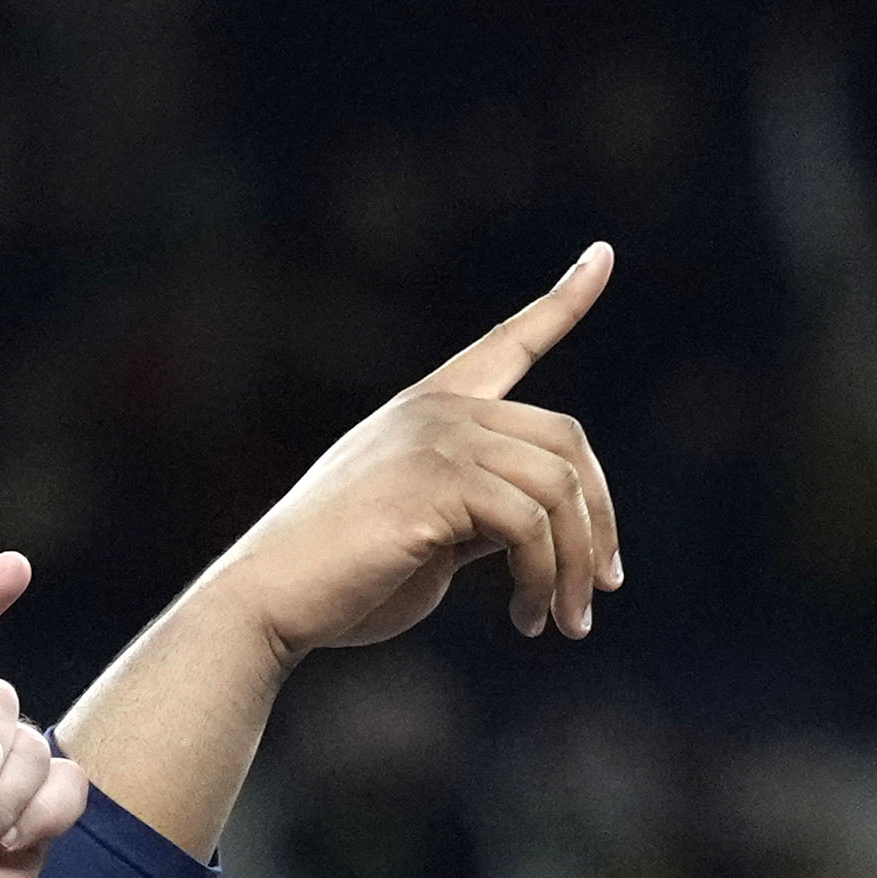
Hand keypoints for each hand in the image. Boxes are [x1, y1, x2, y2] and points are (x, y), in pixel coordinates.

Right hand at [211, 245, 623, 655]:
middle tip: (601, 591)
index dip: (563, 300)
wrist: (272, 599)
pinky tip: (525, 620)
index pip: (509, 341)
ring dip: (575, 565)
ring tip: (565, 622)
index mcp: (431, 407)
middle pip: (567, 441)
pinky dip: (542, 579)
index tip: (603, 255)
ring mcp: (434, 439)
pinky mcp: (434, 482)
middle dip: (599, 522)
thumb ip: (489, 509)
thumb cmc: (349, 577)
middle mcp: (436, 410)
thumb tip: (557, 523)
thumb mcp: (435, 531)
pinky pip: (531, 526)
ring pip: (559, 489)